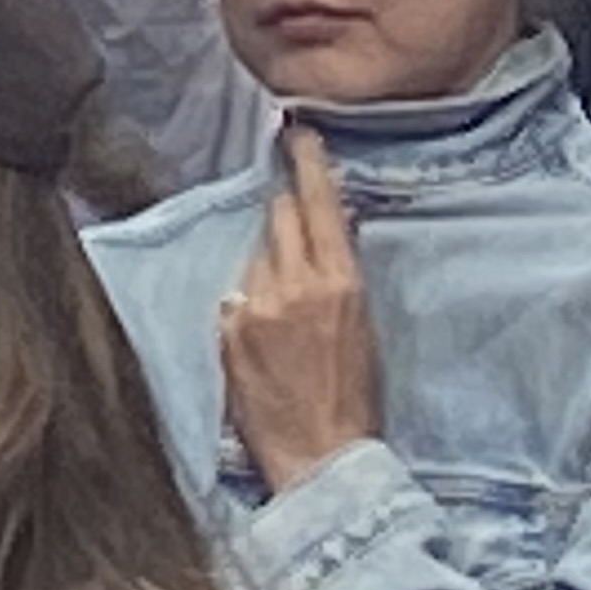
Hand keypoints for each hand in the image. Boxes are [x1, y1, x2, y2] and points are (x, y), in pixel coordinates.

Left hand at [219, 125, 384, 490]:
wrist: (322, 458)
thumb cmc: (354, 397)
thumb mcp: (362, 325)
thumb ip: (335, 276)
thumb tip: (317, 240)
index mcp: (341, 281)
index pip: (320, 202)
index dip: (307, 161)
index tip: (297, 131)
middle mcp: (295, 283)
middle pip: (277, 216)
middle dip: (282, 215)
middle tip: (290, 229)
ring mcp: (256, 305)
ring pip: (254, 256)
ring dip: (264, 268)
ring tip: (284, 313)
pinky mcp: (229, 330)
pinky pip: (235, 296)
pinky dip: (245, 305)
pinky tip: (263, 339)